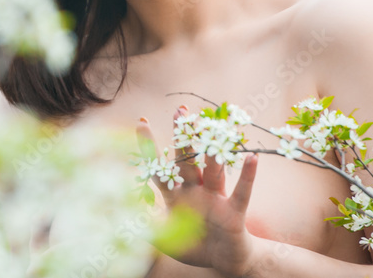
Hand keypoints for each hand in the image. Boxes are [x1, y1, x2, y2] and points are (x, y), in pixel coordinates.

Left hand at [136, 106, 259, 277]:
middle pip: (187, 160)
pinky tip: (251, 156)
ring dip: (212, 150)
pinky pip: (242, 191)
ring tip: (212, 126)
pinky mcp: (233, 211)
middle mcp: (195, 190)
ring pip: (213, 170)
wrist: (222, 262)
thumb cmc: (192, 246)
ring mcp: (215, 198)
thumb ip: (145, 225)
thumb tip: (122, 213)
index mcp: (176, 194)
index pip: (160, 167)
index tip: (141, 121)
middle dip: (184, 136)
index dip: (150, 147)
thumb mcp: (164, 238)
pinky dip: (247, 175)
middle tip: (180, 110)